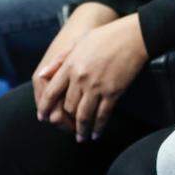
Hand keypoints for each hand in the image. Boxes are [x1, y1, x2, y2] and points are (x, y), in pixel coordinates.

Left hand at [38, 12, 147, 141]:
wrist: (133, 36)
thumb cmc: (106, 36)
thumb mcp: (78, 43)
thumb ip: (59, 60)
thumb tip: (42, 75)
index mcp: (70, 66)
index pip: (51, 92)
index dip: (45, 107)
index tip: (43, 117)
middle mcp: (81, 79)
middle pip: (67, 107)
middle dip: (66, 120)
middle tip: (67, 127)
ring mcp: (97, 87)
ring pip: (83, 115)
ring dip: (81, 129)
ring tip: (81, 137)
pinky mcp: (113, 92)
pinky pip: (103, 115)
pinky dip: (98, 127)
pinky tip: (96, 133)